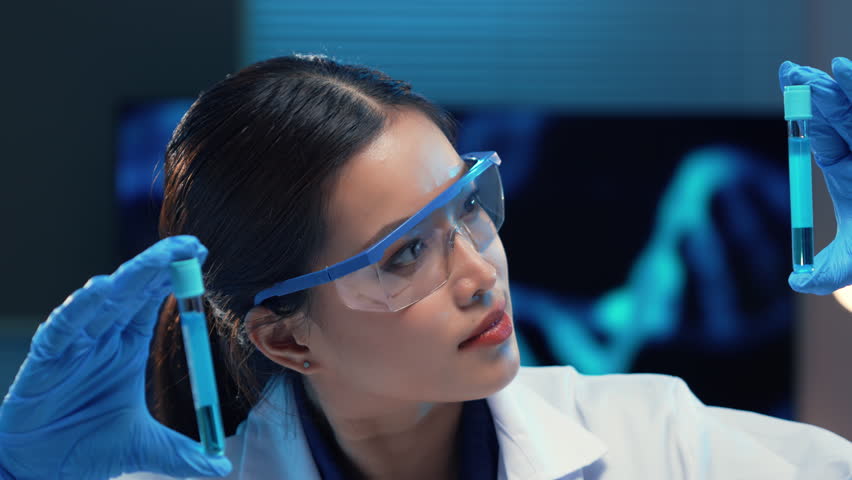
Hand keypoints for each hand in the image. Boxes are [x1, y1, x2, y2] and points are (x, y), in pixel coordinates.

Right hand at [0, 236, 231, 479]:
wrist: (38, 471)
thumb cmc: (86, 448)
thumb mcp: (143, 448)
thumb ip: (181, 454)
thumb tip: (220, 468)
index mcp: (127, 345)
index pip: (154, 299)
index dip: (175, 275)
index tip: (200, 252)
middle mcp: (103, 336)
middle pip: (134, 289)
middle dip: (161, 264)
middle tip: (190, 244)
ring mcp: (75, 343)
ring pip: (104, 300)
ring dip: (131, 277)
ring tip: (158, 259)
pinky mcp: (46, 356)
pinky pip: (64, 326)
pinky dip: (80, 308)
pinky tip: (100, 290)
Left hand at [779, 57, 851, 293]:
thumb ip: (826, 273)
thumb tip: (795, 282)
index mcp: (845, 166)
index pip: (817, 132)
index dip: (801, 110)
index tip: (786, 86)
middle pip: (838, 112)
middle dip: (816, 91)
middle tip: (792, 74)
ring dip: (848, 87)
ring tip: (832, 70)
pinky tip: (848, 74)